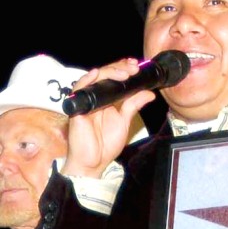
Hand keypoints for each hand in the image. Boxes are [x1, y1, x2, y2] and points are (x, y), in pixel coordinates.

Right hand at [62, 58, 155, 177]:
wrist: (93, 162)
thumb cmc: (105, 144)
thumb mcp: (124, 121)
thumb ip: (134, 105)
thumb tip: (149, 93)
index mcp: (106, 99)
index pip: (113, 78)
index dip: (123, 69)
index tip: (137, 66)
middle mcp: (95, 97)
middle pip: (104, 75)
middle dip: (119, 68)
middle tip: (134, 67)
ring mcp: (85, 101)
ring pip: (93, 78)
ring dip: (109, 72)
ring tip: (124, 73)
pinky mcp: (76, 108)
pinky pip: (78, 90)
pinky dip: (86, 80)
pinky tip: (95, 74)